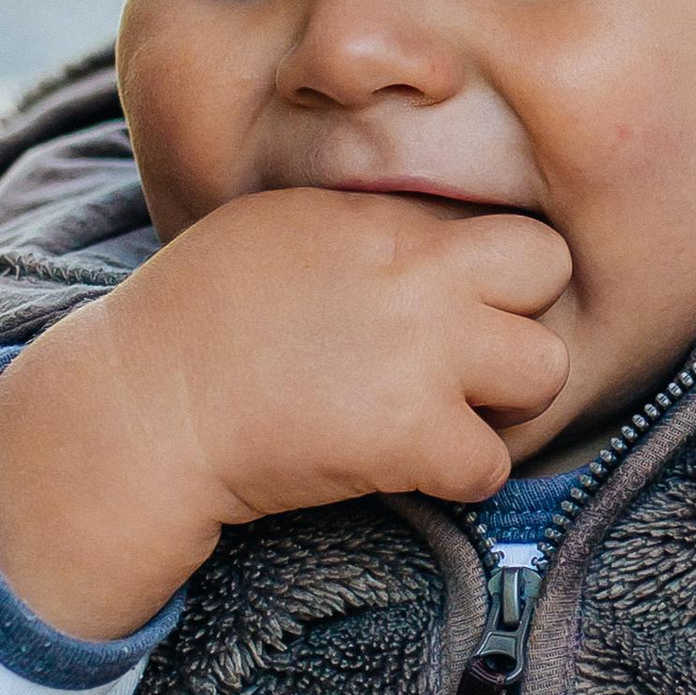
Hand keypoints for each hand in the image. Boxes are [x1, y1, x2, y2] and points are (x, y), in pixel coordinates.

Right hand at [0, 187, 571, 638]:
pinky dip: (460, 476)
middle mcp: (417, 276)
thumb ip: (364, 222)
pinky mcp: (410, 437)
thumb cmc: (193, 318)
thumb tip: (420, 229)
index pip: (498, 219)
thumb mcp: (280, 225)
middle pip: (550, 268)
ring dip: (506, 401)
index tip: (454, 299)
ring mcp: (422, 356)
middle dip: (523, 311)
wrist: (144, 407)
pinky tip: (412, 466)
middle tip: (473, 353)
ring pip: (545, 370)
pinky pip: (494, 465)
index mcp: (382, 218)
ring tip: (448, 412)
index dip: (487, 265)